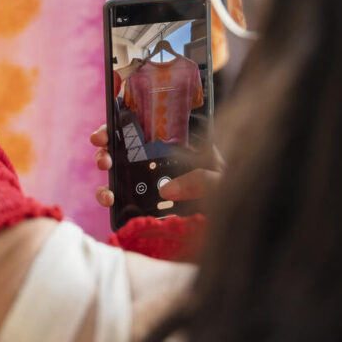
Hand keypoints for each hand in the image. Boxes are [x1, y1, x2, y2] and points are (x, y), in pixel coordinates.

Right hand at [90, 123, 222, 209]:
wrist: (238, 216)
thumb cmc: (233, 189)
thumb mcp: (223, 179)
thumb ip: (202, 179)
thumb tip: (167, 190)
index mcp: (177, 144)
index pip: (144, 127)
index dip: (119, 125)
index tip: (104, 134)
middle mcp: (159, 161)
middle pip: (123, 148)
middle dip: (106, 150)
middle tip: (105, 159)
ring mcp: (151, 183)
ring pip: (119, 174)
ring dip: (105, 178)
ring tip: (107, 189)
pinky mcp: (146, 204)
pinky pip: (123, 199)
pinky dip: (111, 199)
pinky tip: (111, 202)